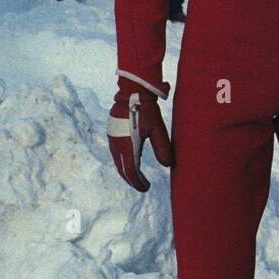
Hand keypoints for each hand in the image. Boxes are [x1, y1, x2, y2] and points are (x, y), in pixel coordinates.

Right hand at [107, 77, 172, 191]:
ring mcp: (112, 138)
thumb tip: (167, 165)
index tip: (147, 187)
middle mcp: (116, 145)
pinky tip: (130, 160)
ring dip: (126, 170)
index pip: (131, 172)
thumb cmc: (147, 109)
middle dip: (132, 179)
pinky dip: (122, 161)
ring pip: (117, 161)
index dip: (138, 183)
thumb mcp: (158, 129)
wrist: (131, 91)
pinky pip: (115, 153)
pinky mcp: (111, 133)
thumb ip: (163, 148)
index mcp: (127, 146)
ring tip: (137, 175)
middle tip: (143, 184)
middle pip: (122, 169)